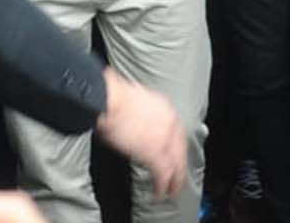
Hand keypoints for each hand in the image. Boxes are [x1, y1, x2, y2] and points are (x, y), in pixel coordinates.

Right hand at [94, 67, 187, 199]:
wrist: (110, 99)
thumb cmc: (113, 97)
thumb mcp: (134, 100)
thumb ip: (140, 112)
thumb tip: (133, 119)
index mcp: (164, 108)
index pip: (177, 132)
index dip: (176, 148)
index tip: (174, 156)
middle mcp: (169, 123)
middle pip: (180, 150)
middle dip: (180, 167)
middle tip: (178, 180)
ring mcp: (163, 139)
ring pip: (175, 165)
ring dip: (174, 181)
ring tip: (171, 192)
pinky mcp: (154, 153)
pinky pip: (162, 174)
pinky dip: (162, 186)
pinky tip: (159, 193)